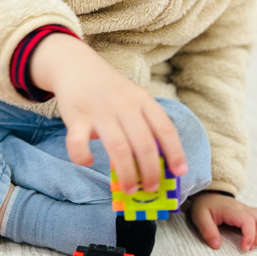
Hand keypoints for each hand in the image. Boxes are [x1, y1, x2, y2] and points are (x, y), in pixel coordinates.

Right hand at [29, 33, 186, 192]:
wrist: (77, 66)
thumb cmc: (110, 90)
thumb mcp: (134, 98)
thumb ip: (145, 123)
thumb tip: (157, 163)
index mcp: (143, 100)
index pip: (165, 128)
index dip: (175, 152)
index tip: (180, 172)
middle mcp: (124, 105)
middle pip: (143, 143)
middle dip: (150, 170)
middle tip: (151, 188)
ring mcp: (100, 110)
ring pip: (118, 147)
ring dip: (126, 173)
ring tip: (130, 188)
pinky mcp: (76, 116)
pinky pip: (78, 142)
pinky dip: (82, 156)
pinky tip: (87, 162)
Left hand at [189, 192, 256, 251]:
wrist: (208, 195)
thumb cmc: (205, 206)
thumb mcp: (200, 217)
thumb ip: (208, 231)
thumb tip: (217, 245)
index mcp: (232, 210)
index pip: (248, 220)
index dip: (250, 236)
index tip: (244, 248)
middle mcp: (243, 208)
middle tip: (248, 247)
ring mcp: (248, 210)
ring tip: (252, 243)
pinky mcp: (251, 213)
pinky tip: (255, 236)